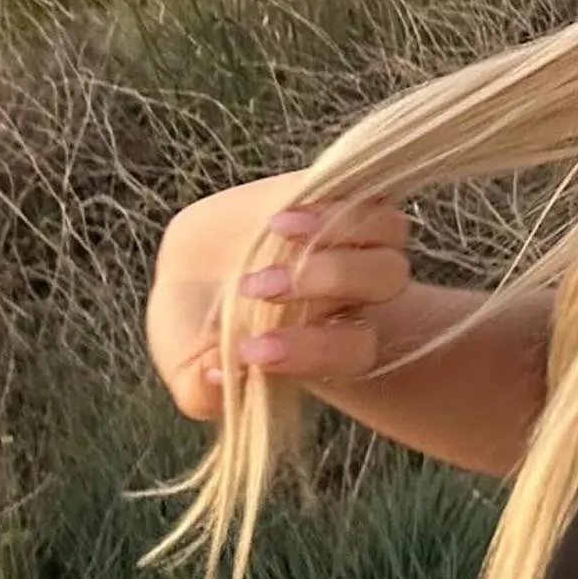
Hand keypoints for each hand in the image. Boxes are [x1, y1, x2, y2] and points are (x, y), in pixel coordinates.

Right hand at [146, 175, 410, 421]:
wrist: (194, 272)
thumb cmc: (199, 331)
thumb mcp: (188, 370)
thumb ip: (202, 389)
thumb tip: (219, 372)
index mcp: (332, 343)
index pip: (353, 350)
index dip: (312, 350)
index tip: (250, 350)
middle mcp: (353, 290)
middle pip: (387, 279)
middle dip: (327, 278)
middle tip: (255, 286)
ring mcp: (349, 237)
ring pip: (389, 228)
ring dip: (338, 227)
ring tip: (275, 229)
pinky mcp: (331, 195)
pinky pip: (362, 189)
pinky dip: (329, 197)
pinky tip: (280, 212)